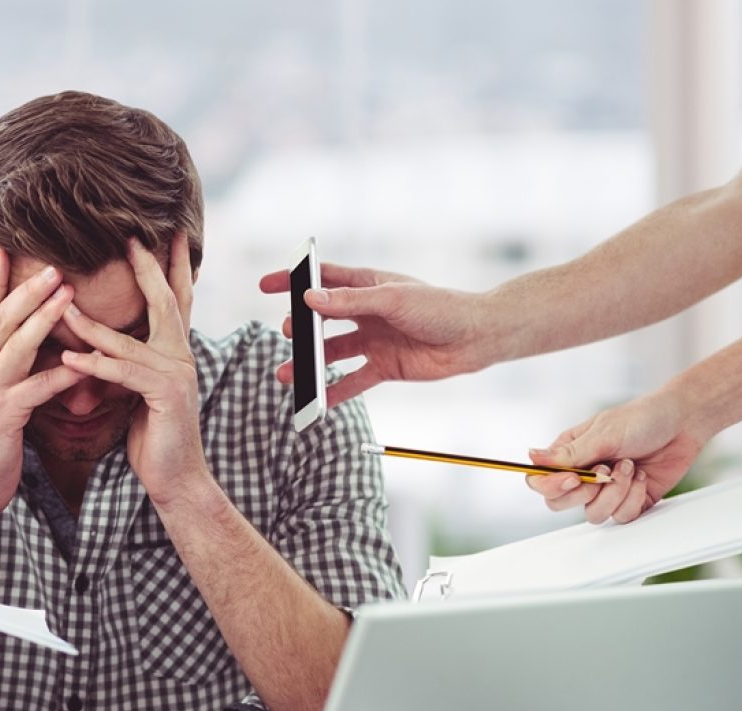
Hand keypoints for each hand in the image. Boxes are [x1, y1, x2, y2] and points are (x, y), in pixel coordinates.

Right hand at [0, 249, 86, 518]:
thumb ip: (5, 370)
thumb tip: (22, 345)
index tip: (4, 251)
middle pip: (1, 320)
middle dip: (25, 288)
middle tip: (53, 264)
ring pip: (15, 345)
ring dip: (42, 317)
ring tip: (68, 293)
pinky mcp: (3, 417)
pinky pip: (36, 389)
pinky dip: (61, 374)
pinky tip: (84, 364)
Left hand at [61, 232, 206, 507]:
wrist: (176, 478)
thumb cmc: (154, 436)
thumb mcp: (140, 391)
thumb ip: (130, 363)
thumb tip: (105, 342)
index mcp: (176, 352)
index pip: (175, 300)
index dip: (170, 266)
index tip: (166, 234)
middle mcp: (181, 356)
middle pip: (165, 302)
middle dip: (148, 268)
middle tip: (131, 238)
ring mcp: (177, 375)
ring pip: (129, 340)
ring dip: (92, 324)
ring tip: (63, 305)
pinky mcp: (165, 396)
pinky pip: (123, 373)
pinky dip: (95, 365)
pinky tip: (69, 358)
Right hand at [259, 262, 489, 406]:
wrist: (475, 338)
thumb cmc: (440, 308)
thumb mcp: (392, 299)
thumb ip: (350, 301)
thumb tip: (310, 299)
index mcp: (368, 285)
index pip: (323, 279)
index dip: (294, 281)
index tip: (266, 285)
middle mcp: (367, 312)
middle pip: (322, 319)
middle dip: (300, 327)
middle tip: (288, 333)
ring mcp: (374, 341)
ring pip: (332, 353)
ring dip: (309, 364)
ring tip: (288, 374)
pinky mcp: (384, 367)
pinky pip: (353, 381)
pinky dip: (334, 392)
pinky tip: (316, 401)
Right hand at [524, 391, 706, 524]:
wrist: (683, 423)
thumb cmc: (642, 419)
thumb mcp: (603, 433)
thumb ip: (569, 453)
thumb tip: (531, 458)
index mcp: (568, 454)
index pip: (540, 480)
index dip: (551, 486)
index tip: (574, 479)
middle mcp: (583, 474)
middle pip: (559, 503)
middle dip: (585, 493)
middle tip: (604, 473)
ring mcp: (605, 491)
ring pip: (593, 514)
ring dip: (615, 492)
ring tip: (629, 467)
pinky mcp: (629, 501)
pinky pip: (621, 516)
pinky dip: (633, 498)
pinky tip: (641, 476)